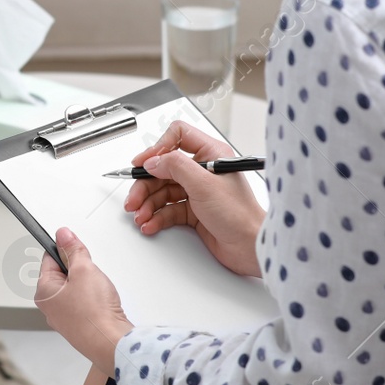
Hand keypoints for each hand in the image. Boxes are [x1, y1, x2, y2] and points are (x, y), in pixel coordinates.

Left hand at [35, 227, 134, 369]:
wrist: (111, 343)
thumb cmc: (94, 313)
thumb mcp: (84, 270)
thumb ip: (73, 250)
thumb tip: (63, 235)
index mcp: (43, 291)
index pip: (49, 259)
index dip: (65, 250)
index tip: (75, 247)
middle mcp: (50, 307)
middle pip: (64, 275)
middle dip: (80, 270)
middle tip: (91, 275)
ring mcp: (64, 319)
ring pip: (76, 290)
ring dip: (89, 285)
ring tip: (99, 291)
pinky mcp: (80, 327)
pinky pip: (85, 305)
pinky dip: (95, 301)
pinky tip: (103, 304)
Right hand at [122, 119, 264, 277]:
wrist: (251, 247)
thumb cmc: (241, 215)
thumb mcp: (205, 185)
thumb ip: (176, 167)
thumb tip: (154, 161)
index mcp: (211, 154)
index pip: (177, 137)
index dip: (157, 148)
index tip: (143, 164)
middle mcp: (202, 171)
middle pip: (163, 169)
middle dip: (145, 185)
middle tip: (134, 199)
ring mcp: (197, 191)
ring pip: (162, 191)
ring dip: (147, 204)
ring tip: (140, 216)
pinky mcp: (193, 211)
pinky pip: (167, 210)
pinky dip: (156, 217)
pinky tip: (150, 224)